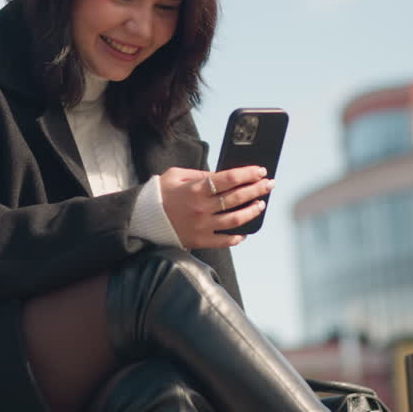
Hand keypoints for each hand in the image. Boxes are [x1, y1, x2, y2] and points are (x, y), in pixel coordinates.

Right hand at [159, 166, 273, 249]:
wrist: (143, 219)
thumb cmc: (160, 194)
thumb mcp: (176, 175)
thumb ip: (200, 175)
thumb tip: (222, 175)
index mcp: (196, 189)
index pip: (230, 179)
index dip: (248, 174)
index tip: (261, 170)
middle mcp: (202, 208)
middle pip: (237, 198)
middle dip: (257, 189)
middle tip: (269, 184)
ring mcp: (202, 226)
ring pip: (236, 220)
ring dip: (252, 211)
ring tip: (261, 204)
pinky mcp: (200, 240)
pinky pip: (224, 241)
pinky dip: (237, 237)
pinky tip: (245, 231)